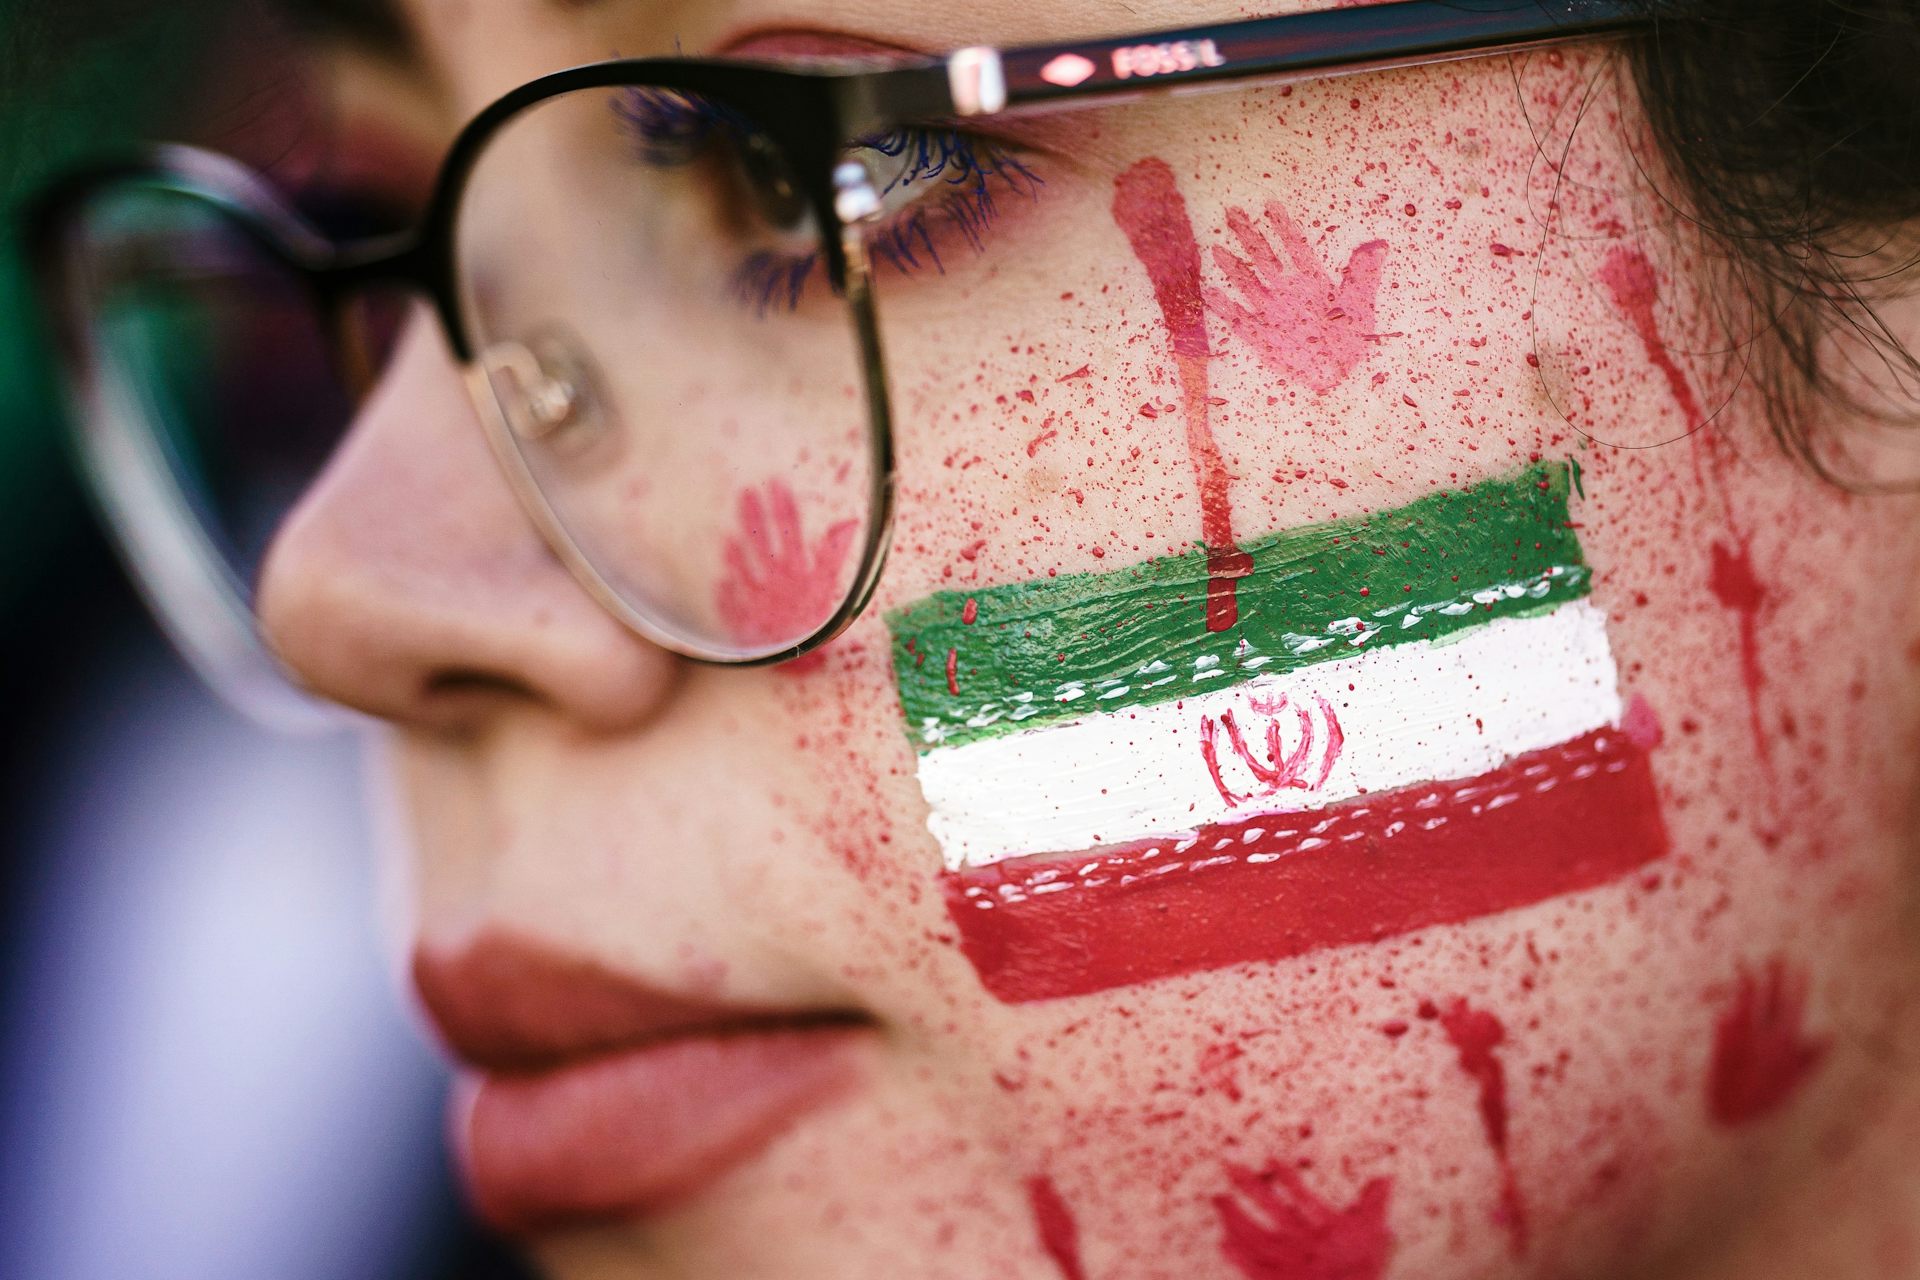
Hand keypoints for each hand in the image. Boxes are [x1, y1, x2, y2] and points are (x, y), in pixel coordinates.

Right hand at [1206, 203, 1388, 394]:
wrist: (1337, 373)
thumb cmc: (1351, 337)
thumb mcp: (1360, 304)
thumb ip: (1364, 275)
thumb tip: (1379, 246)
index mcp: (1311, 281)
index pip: (1294, 248)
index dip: (1283, 227)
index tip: (1271, 204)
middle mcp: (1288, 293)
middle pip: (1265, 258)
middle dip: (1250, 236)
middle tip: (1233, 212)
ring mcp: (1273, 313)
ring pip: (1249, 284)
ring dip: (1234, 268)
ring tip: (1217, 250)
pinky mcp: (1262, 336)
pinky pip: (1239, 318)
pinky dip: (1225, 306)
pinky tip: (1210, 293)